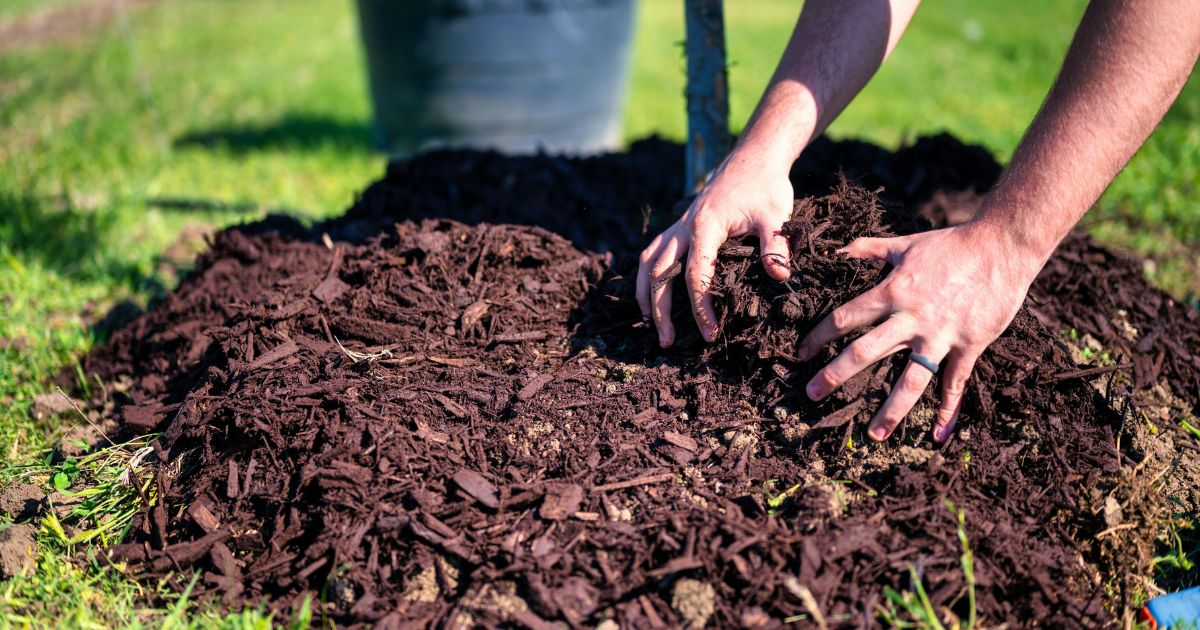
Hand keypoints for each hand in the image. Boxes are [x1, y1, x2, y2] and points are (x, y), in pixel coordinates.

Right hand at [637, 150, 794, 346]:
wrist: (753, 158)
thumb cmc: (766, 187)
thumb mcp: (776, 215)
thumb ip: (776, 246)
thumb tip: (779, 277)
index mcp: (705, 226)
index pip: (695, 274)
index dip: (700, 307)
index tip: (710, 333)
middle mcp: (684, 227)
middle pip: (659, 273)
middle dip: (660, 310)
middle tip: (667, 342)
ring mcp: (678, 226)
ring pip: (648, 263)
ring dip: (645, 295)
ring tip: (649, 325)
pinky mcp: (679, 226)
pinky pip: (653, 253)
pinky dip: (647, 276)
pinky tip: (651, 296)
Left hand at [795, 222, 1043, 442]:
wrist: (1002, 246)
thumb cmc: (951, 244)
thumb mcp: (905, 243)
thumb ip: (869, 248)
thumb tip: (838, 250)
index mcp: (892, 292)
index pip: (845, 318)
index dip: (820, 336)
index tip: (802, 353)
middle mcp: (911, 318)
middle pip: (865, 352)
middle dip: (835, 375)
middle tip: (812, 395)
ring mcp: (941, 335)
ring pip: (910, 380)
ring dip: (891, 410)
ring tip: (875, 435)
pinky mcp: (969, 345)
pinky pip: (955, 383)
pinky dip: (948, 410)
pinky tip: (938, 435)